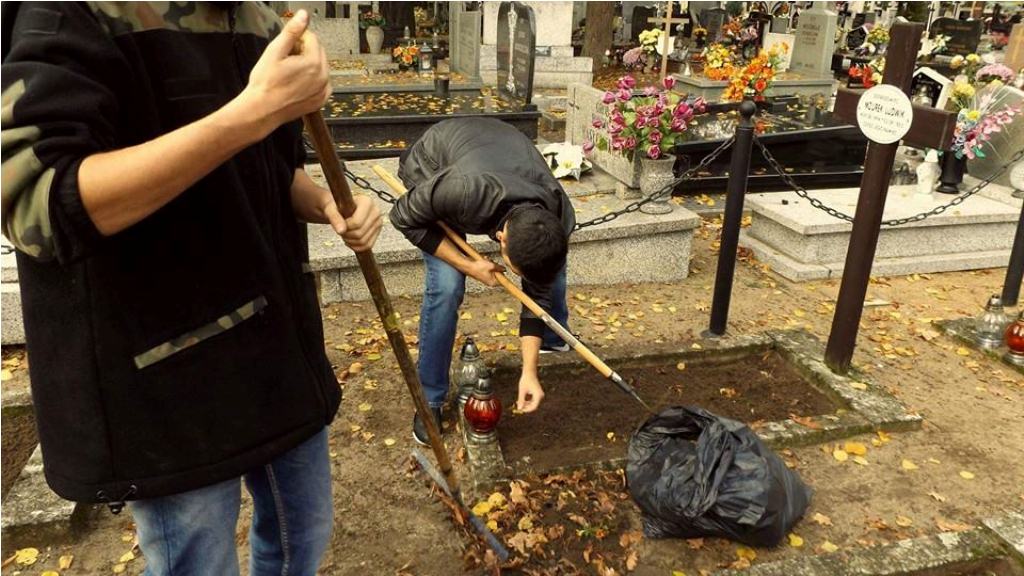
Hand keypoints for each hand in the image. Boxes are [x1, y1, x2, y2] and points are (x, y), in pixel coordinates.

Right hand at [239, 10, 330, 135]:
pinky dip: (312, 79)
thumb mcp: (275, 51)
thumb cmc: (265, 83)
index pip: (312, 38)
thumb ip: (292, 31)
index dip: (297, 38)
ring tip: (289, 72)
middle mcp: (323, 76)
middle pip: (318, 51)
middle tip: (286, 58)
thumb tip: (303, 16)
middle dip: (304, 50)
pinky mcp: (320, 100)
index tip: (286, 45)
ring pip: (320, 67)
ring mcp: (323, 90)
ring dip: (308, 64)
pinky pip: (321, 83)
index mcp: (314, 62)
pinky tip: (297, 82)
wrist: (262, 110)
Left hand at [321, 194, 381, 251]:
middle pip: (360, 233)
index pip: (357, 223)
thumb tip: (341, 231)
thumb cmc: (337, 205)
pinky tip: (350, 239)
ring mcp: (378, 222)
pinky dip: (356, 246)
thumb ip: (334, 217)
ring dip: (350, 241)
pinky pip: (368, 245)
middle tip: (341, 229)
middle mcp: (375, 211)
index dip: (345, 227)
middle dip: (347, 235)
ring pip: (363, 242)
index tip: (340, 223)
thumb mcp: (331, 208)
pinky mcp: (378, 231)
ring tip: (345, 233)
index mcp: (367, 202)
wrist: (343, 206)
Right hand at [466, 259, 503, 286]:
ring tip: (486, 260)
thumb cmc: (479, 267)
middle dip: (495, 266)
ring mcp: (486, 278)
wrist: (468, 266)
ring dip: (491, 264)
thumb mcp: (492, 266)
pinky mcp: (483, 275)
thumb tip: (504, 269)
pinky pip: (488, 269)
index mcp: (493, 282)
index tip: (500, 267)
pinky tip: (484, 260)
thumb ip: (499, 268)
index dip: (502, 272)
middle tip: (492, 262)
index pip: (502, 279)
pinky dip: (487, 264)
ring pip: (493, 270)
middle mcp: (490, 282)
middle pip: (498, 273)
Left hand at [516, 372, 544, 412]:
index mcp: (538, 395)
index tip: (520, 410)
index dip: (527, 410)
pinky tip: (521, 400)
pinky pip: (533, 401)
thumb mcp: (522, 391)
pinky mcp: (538, 394)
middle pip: (534, 406)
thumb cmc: (525, 380)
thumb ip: (521, 400)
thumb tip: (519, 408)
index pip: (534, 407)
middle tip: (518, 407)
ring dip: (526, 405)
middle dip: (526, 407)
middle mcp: (540, 396)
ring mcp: (540, 395)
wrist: (529, 373)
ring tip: (518, 403)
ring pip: (533, 404)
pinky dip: (527, 401)